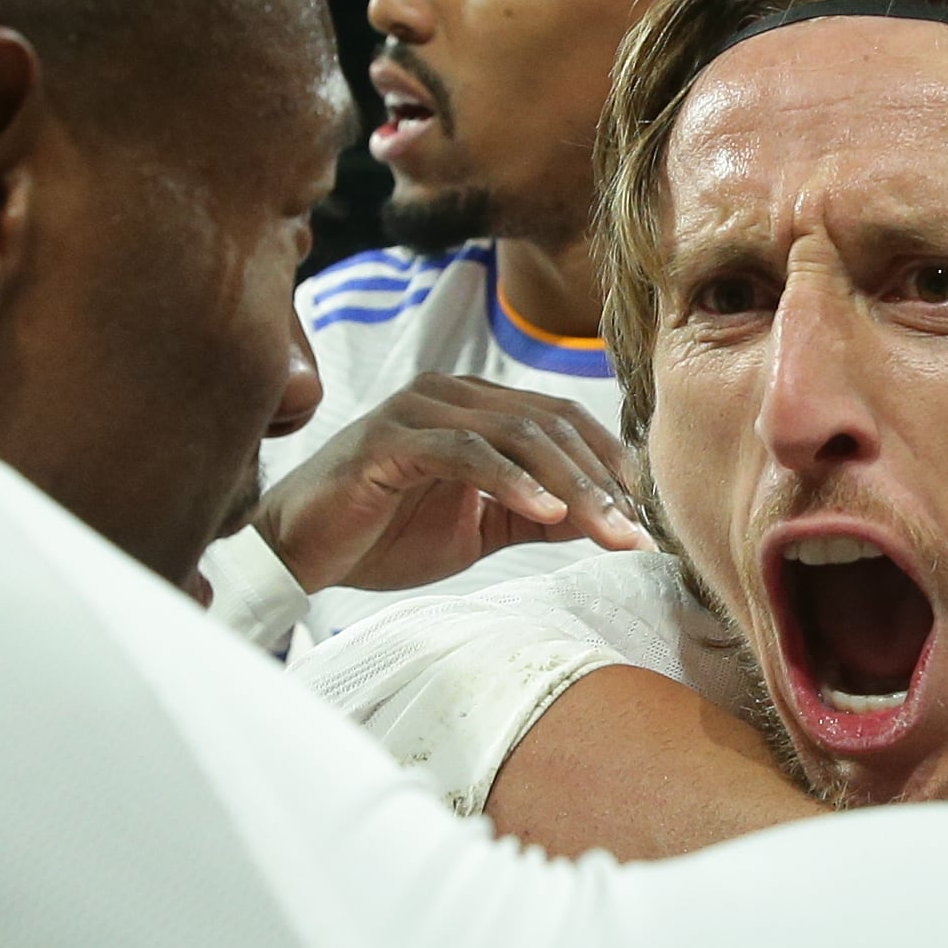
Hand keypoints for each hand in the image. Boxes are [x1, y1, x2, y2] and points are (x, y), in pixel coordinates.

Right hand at [253, 375, 648, 594]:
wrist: (300, 553)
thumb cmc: (383, 535)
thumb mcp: (480, 528)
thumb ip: (538, 514)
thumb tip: (610, 517)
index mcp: (474, 407)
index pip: (561, 420)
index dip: (609, 462)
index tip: (647, 515)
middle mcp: (450, 394)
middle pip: (547, 424)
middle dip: (600, 480)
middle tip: (637, 531)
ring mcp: (417, 410)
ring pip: (514, 434)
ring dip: (568, 483)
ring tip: (606, 528)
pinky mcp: (388, 438)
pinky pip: (464, 452)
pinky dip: (510, 480)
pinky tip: (544, 513)